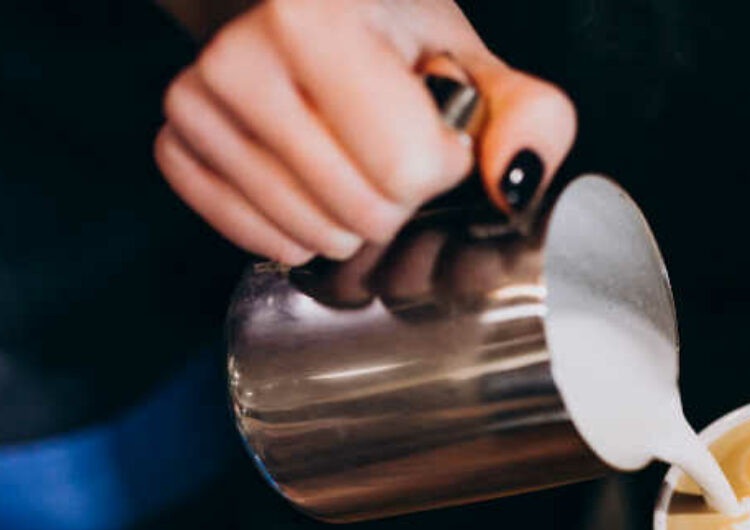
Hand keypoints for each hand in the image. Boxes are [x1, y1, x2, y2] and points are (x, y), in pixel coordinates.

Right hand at [156, 0, 575, 264]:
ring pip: (312, 237)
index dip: (440, 163)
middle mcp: (241, 53)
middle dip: (397, 198)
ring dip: (351, 218)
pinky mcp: (174, 144)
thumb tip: (516, 181)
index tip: (432, 125)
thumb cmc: (392, 37)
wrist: (300, 12)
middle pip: (361, 213)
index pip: (408, 167)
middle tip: (388, 146)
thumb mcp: (471, 60)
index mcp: (318, 13)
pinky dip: (298, 228)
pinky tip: (308, 179)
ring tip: (349, 156)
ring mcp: (196, 102)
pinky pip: (259, 239)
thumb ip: (526, 117)